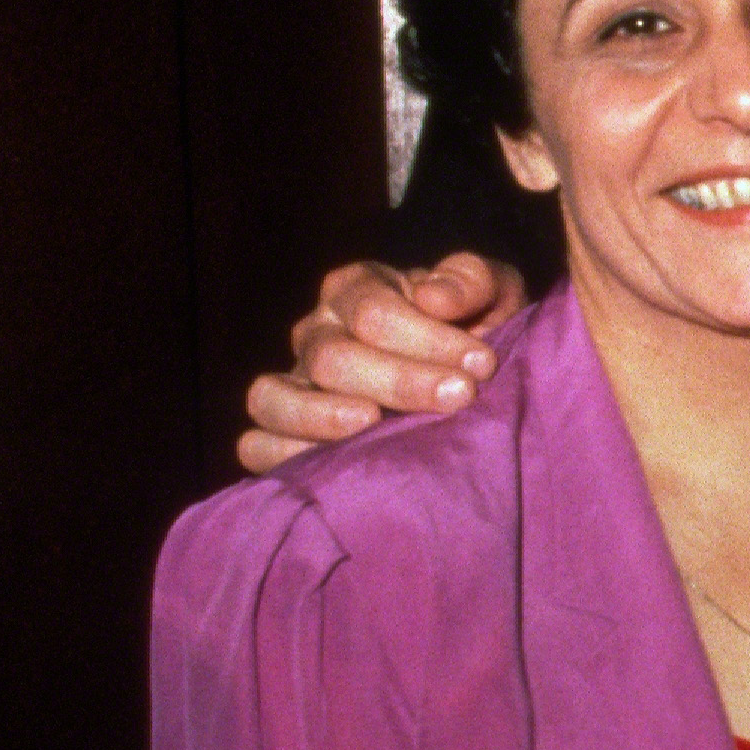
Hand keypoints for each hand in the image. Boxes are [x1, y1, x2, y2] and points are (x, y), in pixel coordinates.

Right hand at [234, 253, 528, 475]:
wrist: (467, 376)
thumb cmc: (476, 328)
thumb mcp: (493, 293)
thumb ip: (472, 281)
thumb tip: (433, 297)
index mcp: (358, 289)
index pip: (373, 310)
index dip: (427, 338)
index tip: (481, 364)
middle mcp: (317, 332)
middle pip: (332, 357)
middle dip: (399, 379)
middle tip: (458, 397)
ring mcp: (293, 383)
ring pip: (272, 397)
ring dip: (321, 416)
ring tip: (372, 425)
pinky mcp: (283, 433)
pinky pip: (255, 446)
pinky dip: (280, 457)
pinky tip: (330, 468)